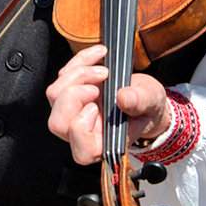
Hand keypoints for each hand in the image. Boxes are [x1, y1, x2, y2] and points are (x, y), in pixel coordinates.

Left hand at [45, 45, 171, 164]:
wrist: (143, 95)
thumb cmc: (147, 107)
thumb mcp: (151, 102)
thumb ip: (140, 102)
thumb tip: (123, 98)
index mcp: (103, 143)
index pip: (81, 150)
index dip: (81, 128)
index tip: (95, 108)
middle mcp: (82, 131)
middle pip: (58, 122)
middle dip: (74, 97)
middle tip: (99, 85)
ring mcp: (72, 112)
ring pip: (55, 96)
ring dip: (76, 75)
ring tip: (103, 70)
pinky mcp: (68, 92)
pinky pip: (62, 76)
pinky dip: (80, 61)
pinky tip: (99, 55)